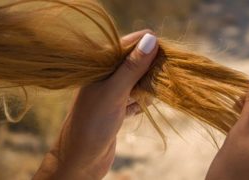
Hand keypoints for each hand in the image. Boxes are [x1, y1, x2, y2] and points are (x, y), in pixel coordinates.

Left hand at [33, 29, 157, 179]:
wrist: (81, 160)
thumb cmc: (93, 123)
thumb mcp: (114, 91)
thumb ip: (132, 67)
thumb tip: (151, 39)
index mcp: (99, 67)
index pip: (126, 45)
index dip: (146, 44)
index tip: (167, 48)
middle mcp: (104, 78)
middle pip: (133, 64)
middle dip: (150, 67)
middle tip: (166, 71)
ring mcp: (110, 94)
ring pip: (135, 82)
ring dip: (147, 86)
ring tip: (157, 90)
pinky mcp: (116, 109)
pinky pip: (134, 99)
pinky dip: (141, 102)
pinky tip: (144, 106)